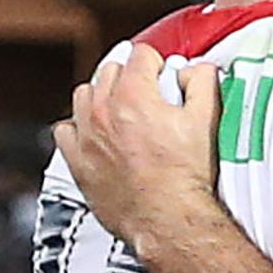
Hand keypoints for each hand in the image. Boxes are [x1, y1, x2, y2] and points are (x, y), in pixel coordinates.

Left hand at [54, 43, 221, 252]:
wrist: (168, 218)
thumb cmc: (186, 174)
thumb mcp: (207, 119)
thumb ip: (202, 82)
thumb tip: (194, 70)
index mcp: (134, 96)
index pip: (140, 54)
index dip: (158, 61)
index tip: (165, 74)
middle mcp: (103, 112)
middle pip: (110, 70)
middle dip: (131, 75)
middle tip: (150, 91)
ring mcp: (86, 137)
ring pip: (84, 95)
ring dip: (102, 95)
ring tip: (123, 109)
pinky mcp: (77, 161)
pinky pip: (65, 130)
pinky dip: (79, 126)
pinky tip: (98, 133)